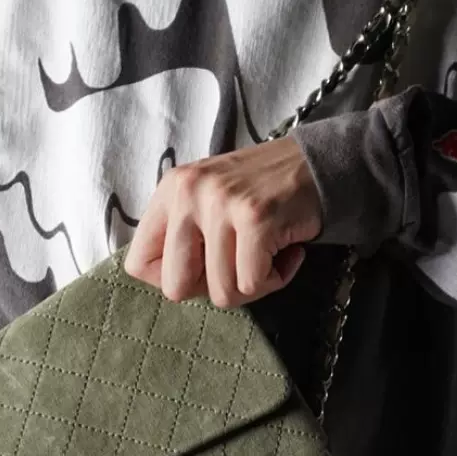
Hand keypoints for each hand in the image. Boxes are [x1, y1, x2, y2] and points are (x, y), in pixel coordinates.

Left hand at [123, 137, 322, 306]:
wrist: (319, 163)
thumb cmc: (261, 192)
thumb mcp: (207, 201)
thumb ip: (183, 237)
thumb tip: (172, 286)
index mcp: (170, 191)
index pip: (137, 264)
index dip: (170, 280)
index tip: (201, 269)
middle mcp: (188, 193)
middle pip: (175, 288)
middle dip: (211, 288)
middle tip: (238, 264)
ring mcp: (220, 205)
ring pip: (220, 292)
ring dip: (253, 284)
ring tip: (268, 253)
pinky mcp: (255, 219)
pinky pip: (253, 284)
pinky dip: (277, 279)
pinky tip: (288, 253)